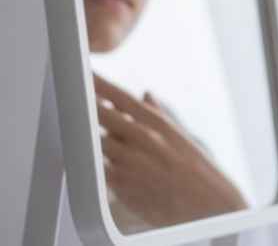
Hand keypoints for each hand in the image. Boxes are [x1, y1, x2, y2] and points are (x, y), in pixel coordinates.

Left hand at [93, 73, 247, 225]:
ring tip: (79, 127)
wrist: (205, 203)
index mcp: (157, 123)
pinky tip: (92, 157)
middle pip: (101, 115)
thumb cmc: (195, 170)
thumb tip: (146, 94)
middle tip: (72, 96)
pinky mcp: (121, 184)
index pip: (121, 97)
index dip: (99, 83)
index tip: (86, 74)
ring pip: (96, 141)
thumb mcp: (180, 135)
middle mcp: (142, 139)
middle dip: (85, 105)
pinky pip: (96, 167)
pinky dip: (93, 161)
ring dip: (88, 135)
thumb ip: (158, 113)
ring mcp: (130, 162)